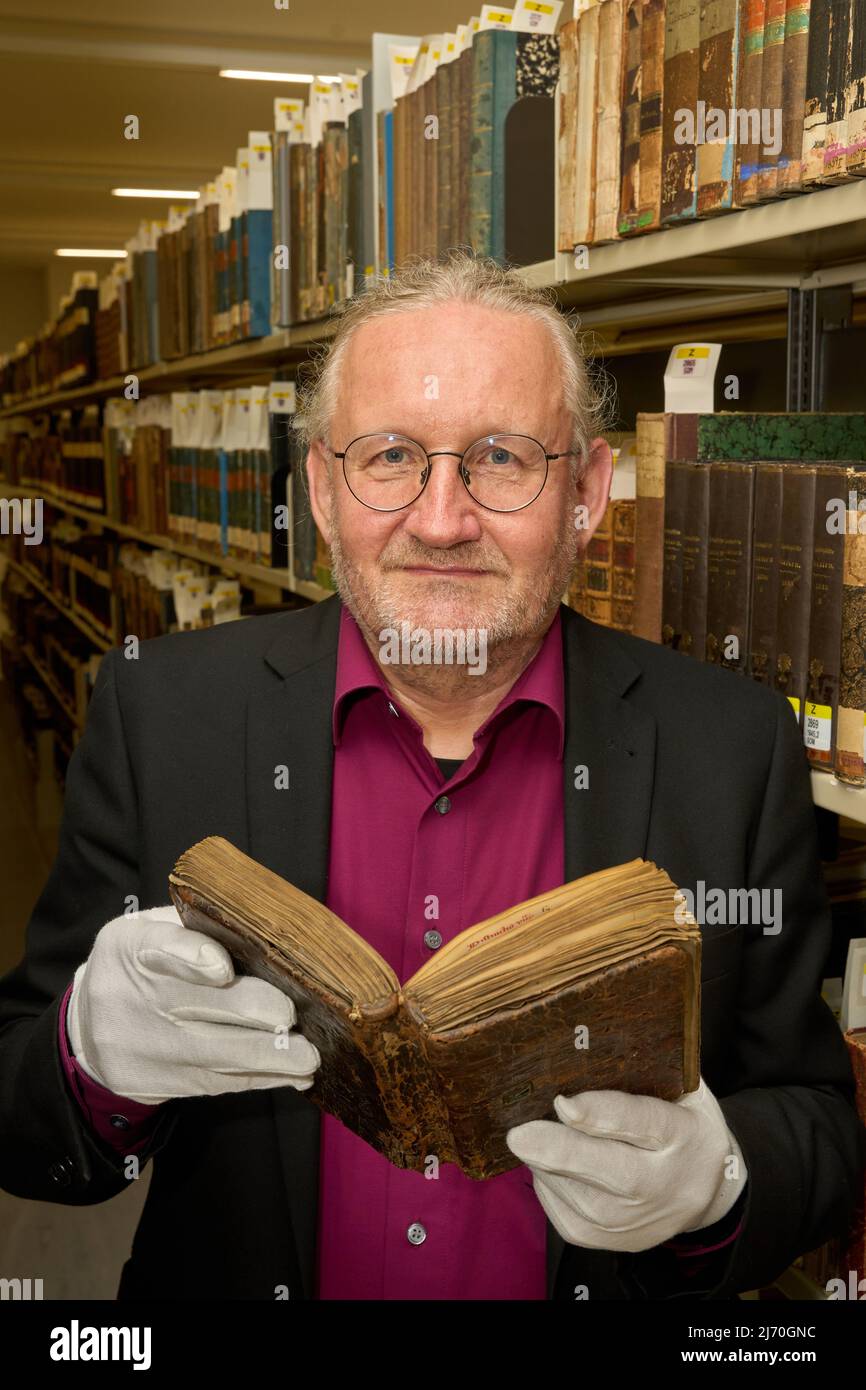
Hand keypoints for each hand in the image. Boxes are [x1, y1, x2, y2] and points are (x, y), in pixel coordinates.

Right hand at [67, 905, 319, 1103]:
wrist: (91, 1024)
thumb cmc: (139, 963)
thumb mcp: (149, 929)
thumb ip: (196, 928)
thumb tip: (264, 935)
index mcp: (133, 945)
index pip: (161, 950)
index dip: (192, 959)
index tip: (223, 969)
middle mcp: (139, 997)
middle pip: (200, 1007)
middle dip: (252, 1011)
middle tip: (291, 1013)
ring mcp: (152, 1045)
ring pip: (218, 1053)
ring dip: (270, 1055)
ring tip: (308, 1055)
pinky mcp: (167, 1081)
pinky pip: (221, 1081)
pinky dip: (262, 1077)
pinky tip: (294, 1074)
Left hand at [505, 1076, 746, 1251]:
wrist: (706, 1191)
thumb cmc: (682, 1125)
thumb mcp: (683, 1090)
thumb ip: (646, 1068)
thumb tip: (582, 1038)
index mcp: (683, 1135)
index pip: (642, 1123)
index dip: (601, 1114)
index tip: (564, 1102)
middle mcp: (661, 1184)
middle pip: (608, 1170)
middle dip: (559, 1151)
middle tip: (519, 1134)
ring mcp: (634, 1220)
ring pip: (575, 1192)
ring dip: (544, 1161)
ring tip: (535, 1132)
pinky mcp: (605, 1241)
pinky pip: (560, 1209)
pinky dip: (546, 1181)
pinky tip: (549, 1161)